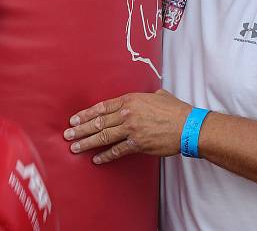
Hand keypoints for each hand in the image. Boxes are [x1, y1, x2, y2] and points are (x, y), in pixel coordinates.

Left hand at [63, 89, 191, 163]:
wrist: (189, 126)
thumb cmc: (176, 110)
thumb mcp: (158, 96)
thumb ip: (147, 97)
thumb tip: (149, 96)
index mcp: (130, 99)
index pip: (101, 107)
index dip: (86, 114)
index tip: (74, 119)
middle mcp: (127, 113)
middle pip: (98, 122)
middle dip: (80, 129)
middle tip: (67, 134)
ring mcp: (131, 129)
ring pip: (103, 136)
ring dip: (87, 142)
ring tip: (74, 147)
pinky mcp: (138, 144)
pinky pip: (117, 151)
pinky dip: (105, 155)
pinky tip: (95, 159)